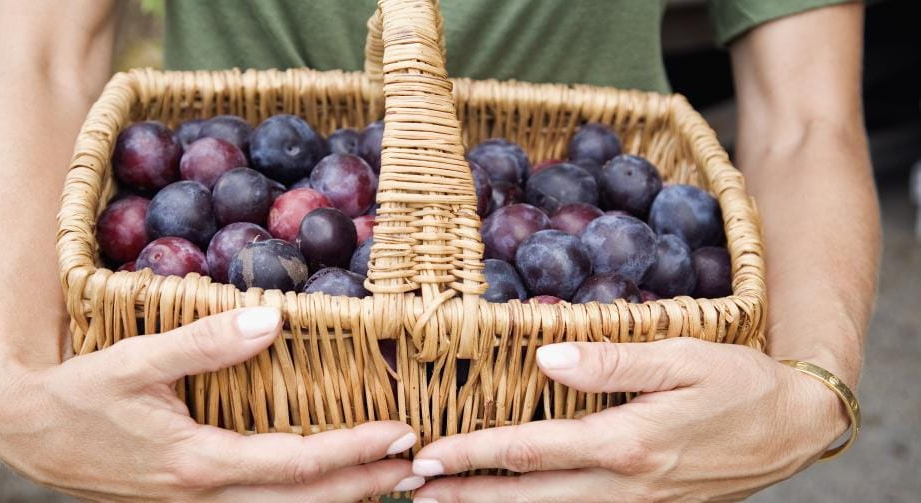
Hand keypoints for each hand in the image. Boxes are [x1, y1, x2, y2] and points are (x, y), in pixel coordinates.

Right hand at [0, 307, 424, 501]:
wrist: (28, 433)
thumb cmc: (80, 396)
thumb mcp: (135, 363)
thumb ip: (203, 342)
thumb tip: (272, 320)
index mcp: (198, 462)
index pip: (295, 463)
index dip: (352, 451)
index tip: (399, 434)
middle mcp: (206, 493)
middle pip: (303, 501)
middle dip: (364, 486)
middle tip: (418, 467)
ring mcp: (200, 502)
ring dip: (340, 497)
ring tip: (391, 481)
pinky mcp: (193, 496)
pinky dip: (304, 495)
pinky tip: (329, 482)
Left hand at [410, 338, 848, 501]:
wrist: (793, 427)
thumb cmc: (738, 383)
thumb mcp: (682, 357)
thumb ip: (613, 361)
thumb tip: (546, 356)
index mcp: (626, 442)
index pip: (529, 450)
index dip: (473, 454)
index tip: (429, 456)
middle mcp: (624, 483)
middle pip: (528, 495)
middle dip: (467, 496)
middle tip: (413, 493)